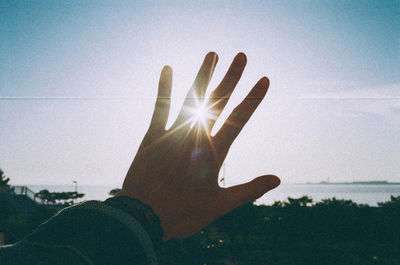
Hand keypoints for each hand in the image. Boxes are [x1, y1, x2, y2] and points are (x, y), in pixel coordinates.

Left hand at [116, 52, 279, 240]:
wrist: (144, 217)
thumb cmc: (183, 214)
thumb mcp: (220, 205)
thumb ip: (249, 189)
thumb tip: (278, 178)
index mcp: (214, 152)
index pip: (239, 119)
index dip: (252, 99)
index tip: (264, 79)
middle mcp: (196, 137)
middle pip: (217, 102)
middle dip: (231, 78)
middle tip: (241, 55)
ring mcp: (173, 134)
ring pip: (191, 99)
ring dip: (203, 76)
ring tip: (212, 54)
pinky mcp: (152, 136)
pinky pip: (159, 108)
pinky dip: (163, 88)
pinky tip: (168, 69)